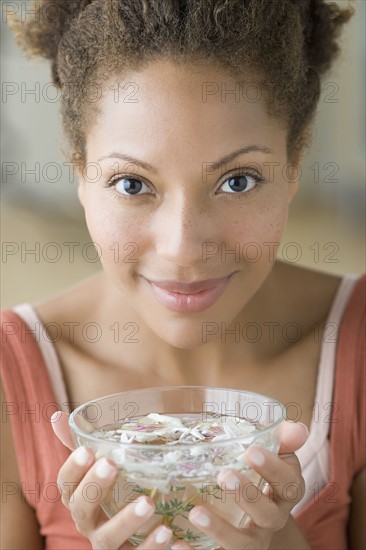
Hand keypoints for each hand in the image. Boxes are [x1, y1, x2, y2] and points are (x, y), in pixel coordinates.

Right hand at [51, 412, 191, 549]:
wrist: (135, 539)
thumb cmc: (114, 495)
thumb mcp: (100, 469)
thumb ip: (80, 445)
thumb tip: (55, 416)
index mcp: (80, 499)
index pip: (66, 485)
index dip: (73, 468)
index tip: (88, 450)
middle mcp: (89, 523)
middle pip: (81, 509)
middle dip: (94, 487)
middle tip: (111, 464)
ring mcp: (109, 544)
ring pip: (108, 539)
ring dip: (126, 520)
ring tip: (148, 502)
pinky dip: (152, 547)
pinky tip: (168, 532)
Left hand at [183, 420, 308, 549]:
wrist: (250, 514)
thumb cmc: (259, 473)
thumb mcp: (271, 454)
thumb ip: (281, 440)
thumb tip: (297, 428)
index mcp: (285, 492)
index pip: (289, 483)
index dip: (273, 468)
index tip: (251, 451)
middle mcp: (272, 519)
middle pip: (268, 515)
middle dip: (248, 496)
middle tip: (224, 475)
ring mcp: (252, 540)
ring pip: (244, 544)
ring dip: (220, 530)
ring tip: (195, 512)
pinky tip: (177, 542)